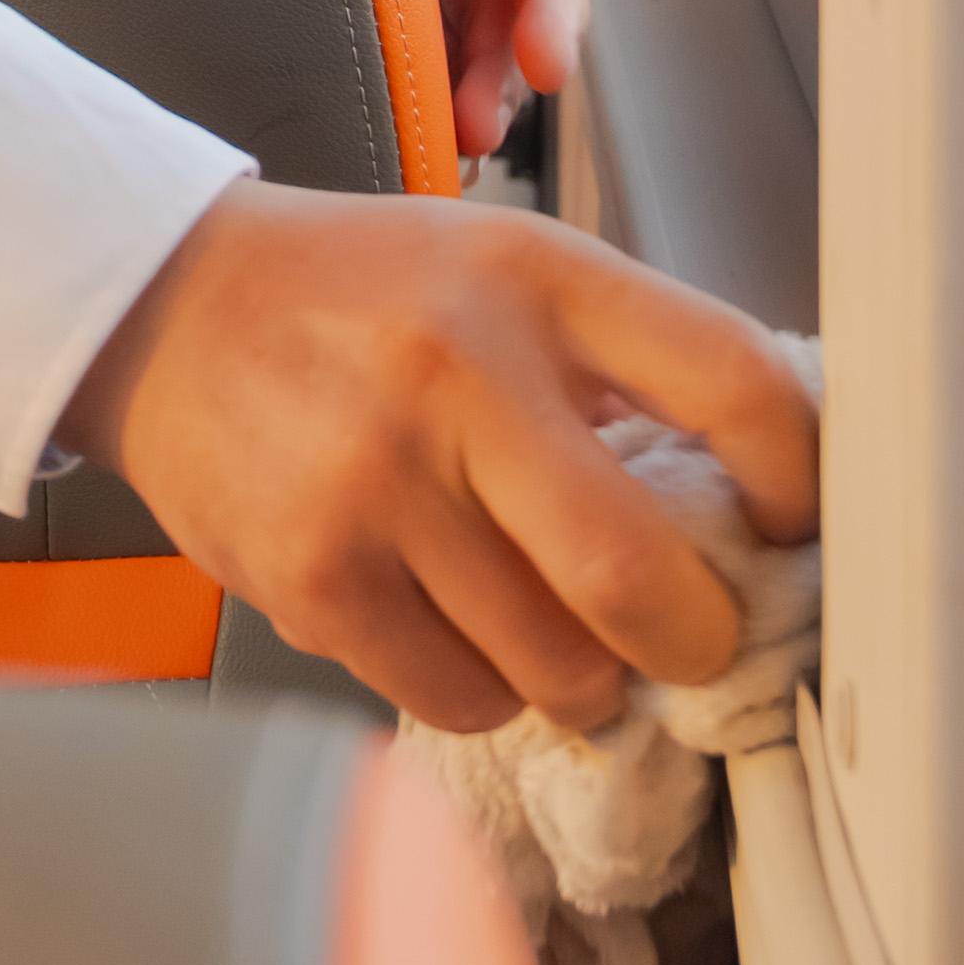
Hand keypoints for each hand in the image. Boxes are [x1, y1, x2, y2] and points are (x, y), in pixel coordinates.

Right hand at [68, 180, 818, 733]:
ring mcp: (377, 483)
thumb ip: (623, 361)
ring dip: (587, 678)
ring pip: (554, 666)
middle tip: (693, 642)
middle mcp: (460, 373)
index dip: (798, 478)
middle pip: (637, 578)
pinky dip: (488, 690)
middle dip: (695, 642)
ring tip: (564, 636)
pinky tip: (464, 631)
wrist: (166, 304)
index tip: (795, 527)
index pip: (729, 379)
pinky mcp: (312, 576)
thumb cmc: (363, 295)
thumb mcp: (506, 267)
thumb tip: (757, 504)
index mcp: (538, 277)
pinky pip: (457, 697)